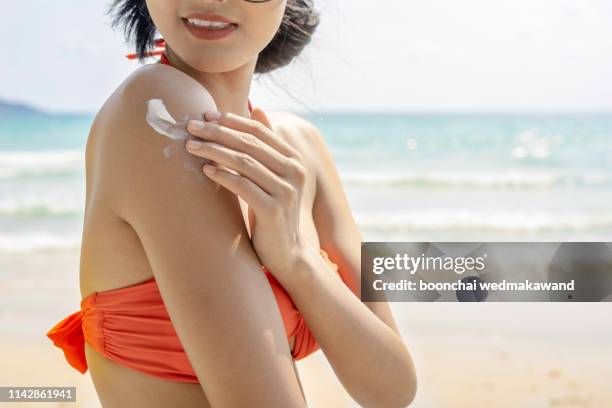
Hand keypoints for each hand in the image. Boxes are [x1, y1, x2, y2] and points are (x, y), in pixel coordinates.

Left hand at [185, 107, 308, 281]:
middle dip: (217, 132)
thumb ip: (267, 147)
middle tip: (191, 125)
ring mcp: (286, 191)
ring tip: (191, 146)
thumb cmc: (272, 211)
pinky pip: (243, 186)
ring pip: (244, 162)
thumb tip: (257, 109)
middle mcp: (294, 172)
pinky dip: (223, 175)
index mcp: (294, 159)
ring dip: (214, 150)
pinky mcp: (274, 210)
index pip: (259, 131)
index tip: (206, 115)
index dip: (231, 121)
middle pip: (250, 143)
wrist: (287, 253)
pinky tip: (205, 170)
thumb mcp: (273, 176)